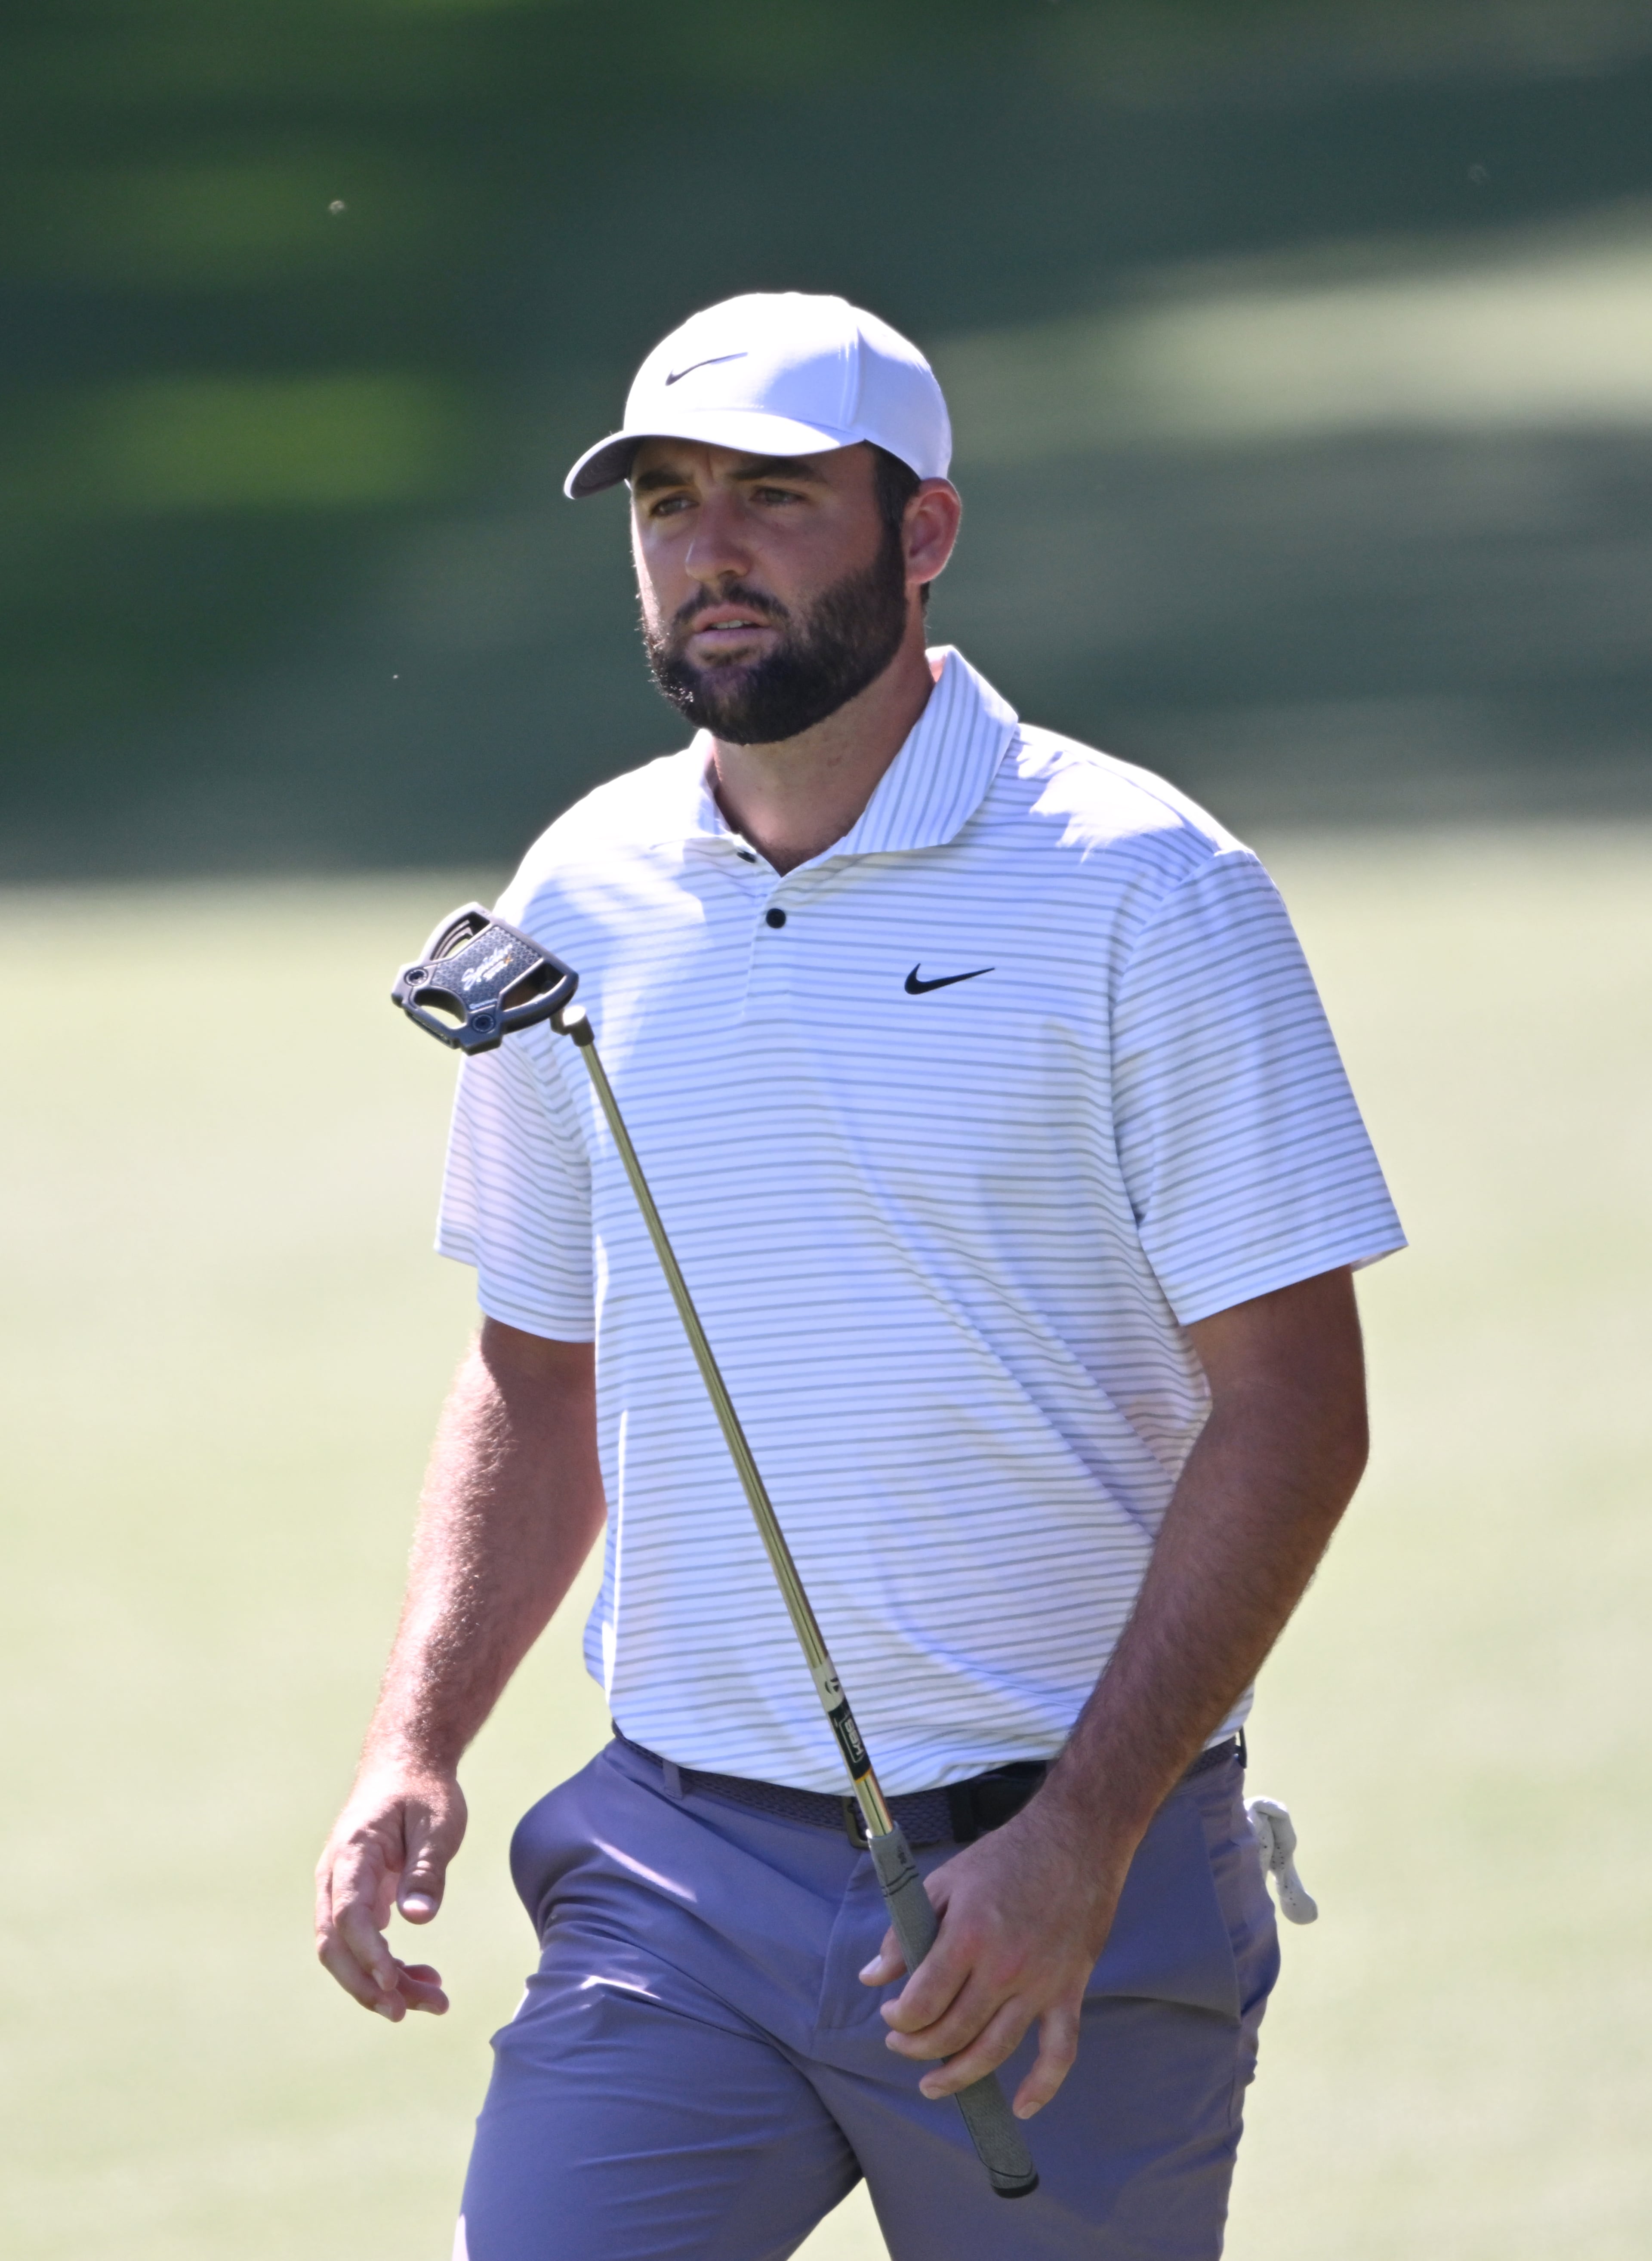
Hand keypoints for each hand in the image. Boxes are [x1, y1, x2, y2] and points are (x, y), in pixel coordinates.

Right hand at [314, 1765, 466, 2020]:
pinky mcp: (358, 1899)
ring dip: (382, 1982)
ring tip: (433, 2001)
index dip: (367, 1954)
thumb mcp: (437, 1822)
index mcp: (352, 1854)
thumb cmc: (424, 1791)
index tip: (394, 1982)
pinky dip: (388, 1966)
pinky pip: (362, 1943)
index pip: (349, 1915)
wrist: (406, 1765)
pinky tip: (424, 1978)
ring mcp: (342, 1890)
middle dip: (367, 1985)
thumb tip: (417, 1919)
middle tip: (406, 2013)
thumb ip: (427, 1868)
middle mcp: (336, 1876)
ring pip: (347, 1951)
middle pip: (335, 1945)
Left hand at [858, 1796, 1127, 2117]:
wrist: (1075, 1839)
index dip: (899, 2018)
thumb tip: (873, 1977)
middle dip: (918, 2047)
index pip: (923, 2002)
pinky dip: (1042, 2086)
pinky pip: (1059, 2051)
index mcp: (968, 1936)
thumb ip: (904, 1933)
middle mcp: (1004, 1968)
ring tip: (932, 2084)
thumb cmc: (1005, 1857)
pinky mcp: (1070, 1990)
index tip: (890, 2014)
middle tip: (901, 2043)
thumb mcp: (944, 1882)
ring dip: (960, 2076)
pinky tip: (1020, 2107)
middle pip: (953, 2032)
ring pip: (995, 2049)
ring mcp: (1040, 1984)